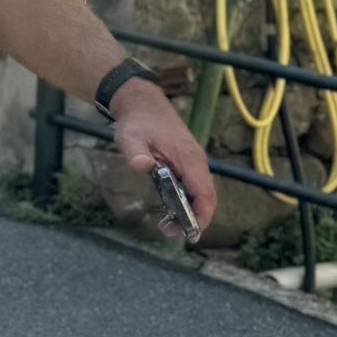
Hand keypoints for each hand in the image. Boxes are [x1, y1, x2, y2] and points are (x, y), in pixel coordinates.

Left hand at [110, 83, 215, 232]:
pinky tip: (170, 211)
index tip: (192, 232)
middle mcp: (196, 161)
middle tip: (174, 234)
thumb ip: (136, 153)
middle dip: (196, 218)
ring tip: (168, 226)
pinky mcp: (186, 162)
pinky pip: (192, 186)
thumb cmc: (137, 120)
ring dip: (190, 211)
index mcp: (188, 157)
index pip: (204, 192)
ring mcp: (192, 161)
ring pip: (200, 192)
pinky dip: (186, 201)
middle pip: (206, 197)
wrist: (141, 102)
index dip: (201, 215)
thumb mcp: (130, 136)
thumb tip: (142, 166)